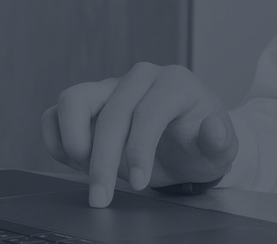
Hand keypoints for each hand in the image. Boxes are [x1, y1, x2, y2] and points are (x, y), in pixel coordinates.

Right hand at [42, 63, 236, 207]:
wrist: (186, 145)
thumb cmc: (200, 145)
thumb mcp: (221, 148)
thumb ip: (220, 140)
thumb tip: (213, 129)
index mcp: (175, 82)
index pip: (148, 112)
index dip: (139, 150)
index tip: (139, 184)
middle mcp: (140, 78)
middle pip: (110, 113)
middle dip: (102, 161)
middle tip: (102, 197)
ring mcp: (110, 87)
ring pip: (72, 99)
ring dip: (74, 142)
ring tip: (88, 172)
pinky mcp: (88, 103)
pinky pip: (55, 113)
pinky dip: (58, 141)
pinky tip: (78, 164)